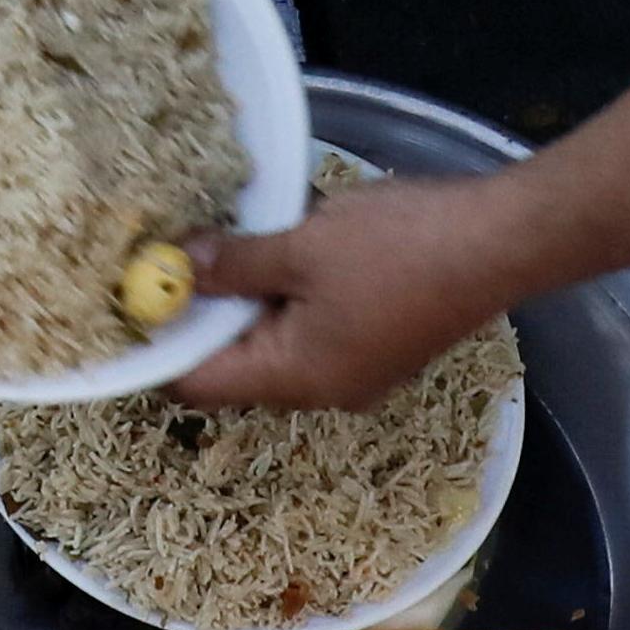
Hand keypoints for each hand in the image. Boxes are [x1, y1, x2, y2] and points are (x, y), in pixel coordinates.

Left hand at [166, 76, 629, 410]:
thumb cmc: (400, 247)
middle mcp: (323, 390)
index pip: (199, 383)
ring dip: (246, 297)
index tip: (127, 301)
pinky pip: (312, 326)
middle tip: (166, 257)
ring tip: (220, 242)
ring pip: (274, 342)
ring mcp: (357, 369)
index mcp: (297, 379)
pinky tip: (281, 243)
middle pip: (235, 364)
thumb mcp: (301, 245)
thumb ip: (234, 263)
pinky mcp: (381, 342)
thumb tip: (176, 269)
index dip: (156, 347)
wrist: (502, 239)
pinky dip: (286, 292)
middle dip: (200, 314)